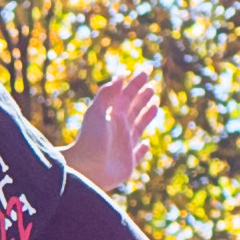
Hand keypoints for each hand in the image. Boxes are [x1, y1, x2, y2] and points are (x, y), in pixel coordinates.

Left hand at [69, 67, 160, 196]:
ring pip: (138, 127)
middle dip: (142, 97)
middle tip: (151, 86)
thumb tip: (121, 74)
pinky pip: (137, 154)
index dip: (136, 83)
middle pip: (133, 109)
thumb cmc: (90, 139)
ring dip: (146, 116)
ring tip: (155, 104)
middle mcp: (119, 129)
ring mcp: (124, 146)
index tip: (146, 70)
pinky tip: (146, 144)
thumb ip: (107, 93)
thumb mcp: (96, 112)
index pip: (127, 95)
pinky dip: (143, 149)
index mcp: (112, 116)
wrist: (84, 169)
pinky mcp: (127, 163)